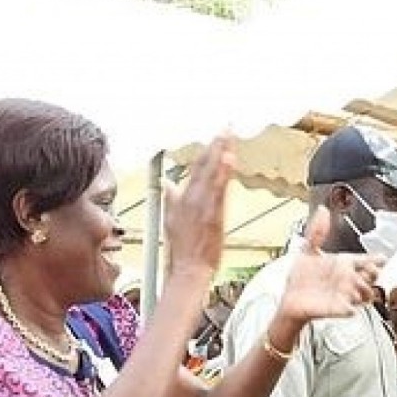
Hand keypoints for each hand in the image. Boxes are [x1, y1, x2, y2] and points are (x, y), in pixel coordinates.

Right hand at [163, 134, 234, 279]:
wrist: (188, 269)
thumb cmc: (182, 250)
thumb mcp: (170, 221)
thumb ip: (170, 199)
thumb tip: (168, 184)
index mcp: (181, 199)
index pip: (196, 169)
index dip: (206, 151)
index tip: (215, 137)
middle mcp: (191, 198)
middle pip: (205, 165)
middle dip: (215, 145)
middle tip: (225, 127)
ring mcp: (202, 205)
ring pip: (212, 173)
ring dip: (220, 152)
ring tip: (228, 135)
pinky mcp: (213, 213)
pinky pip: (219, 187)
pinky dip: (223, 171)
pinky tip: (229, 158)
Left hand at [274, 207, 381, 323]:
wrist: (290, 299)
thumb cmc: (301, 278)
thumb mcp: (308, 251)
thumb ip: (317, 232)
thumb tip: (322, 211)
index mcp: (344, 264)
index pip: (368, 260)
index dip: (377, 259)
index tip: (381, 257)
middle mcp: (348, 280)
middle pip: (373, 276)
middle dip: (374, 272)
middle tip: (368, 268)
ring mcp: (345, 295)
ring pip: (367, 293)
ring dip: (364, 288)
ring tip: (355, 282)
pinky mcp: (338, 309)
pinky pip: (351, 309)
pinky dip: (351, 306)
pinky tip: (347, 302)